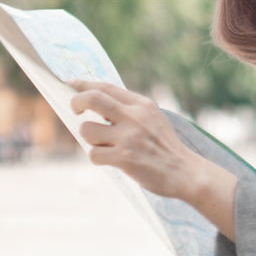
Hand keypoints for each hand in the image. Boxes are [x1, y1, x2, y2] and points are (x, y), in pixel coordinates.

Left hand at [68, 80, 204, 199]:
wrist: (186, 172)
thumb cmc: (165, 147)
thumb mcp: (152, 118)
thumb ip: (129, 109)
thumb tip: (96, 102)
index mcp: (141, 104)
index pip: (105, 86)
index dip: (83, 84)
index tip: (70, 83)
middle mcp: (134, 117)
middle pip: (91, 98)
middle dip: (76, 102)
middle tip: (75, 111)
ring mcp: (128, 137)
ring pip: (86, 130)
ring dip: (89, 139)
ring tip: (104, 145)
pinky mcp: (124, 158)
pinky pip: (93, 154)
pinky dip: (97, 157)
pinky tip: (110, 160)